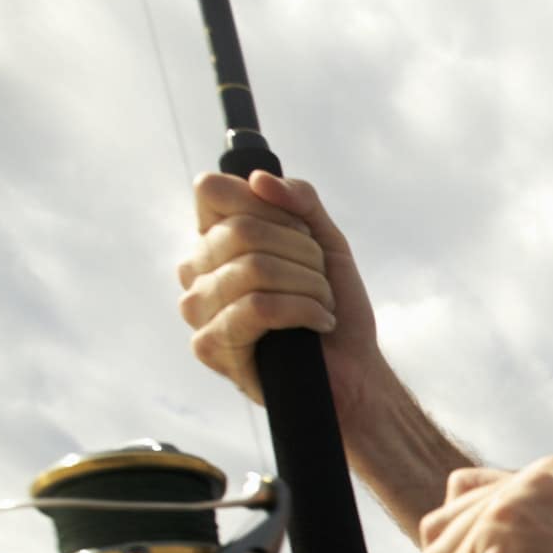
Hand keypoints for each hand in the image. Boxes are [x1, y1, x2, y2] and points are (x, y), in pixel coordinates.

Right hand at [176, 171, 383, 409]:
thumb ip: (300, 200)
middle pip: (243, 229)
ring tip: (322, 305)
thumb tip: (259, 180)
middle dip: (303, 253)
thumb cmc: (335, 306)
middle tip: (321, 281)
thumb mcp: (326, 241)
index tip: (301, 232)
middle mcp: (196, 270)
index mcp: (214, 240)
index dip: (267, 205)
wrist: (355, 372)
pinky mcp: (210, 346)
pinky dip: (304, 311)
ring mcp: (198, 309)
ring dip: (309, 285)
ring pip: (254, 268)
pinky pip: (258, 308)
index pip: (212, 190)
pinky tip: (319, 324)